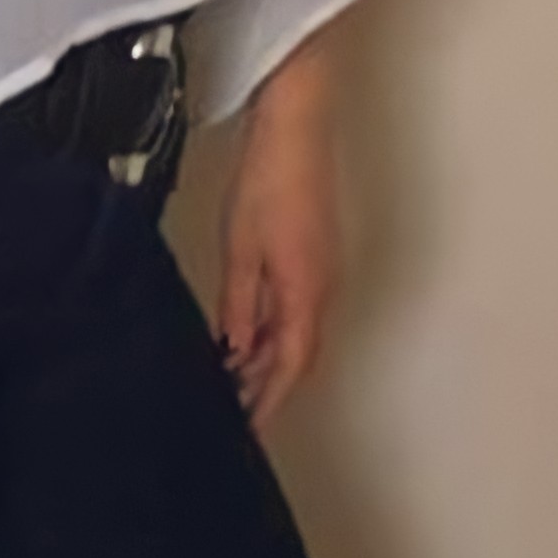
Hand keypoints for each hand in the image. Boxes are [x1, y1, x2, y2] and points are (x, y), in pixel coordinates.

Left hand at [217, 54, 341, 436]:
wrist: (296, 129)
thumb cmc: (268, 181)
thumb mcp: (240, 251)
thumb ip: (238, 307)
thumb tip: (235, 350)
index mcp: (305, 293)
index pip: (289, 367)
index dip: (269, 402)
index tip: (249, 428)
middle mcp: (323, 289)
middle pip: (299, 356)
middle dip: (269, 387)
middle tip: (237, 410)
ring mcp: (323, 271)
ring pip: (299, 333)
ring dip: (270, 359)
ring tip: (234, 378)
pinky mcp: (316, 254)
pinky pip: (299, 308)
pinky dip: (275, 330)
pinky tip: (248, 331)